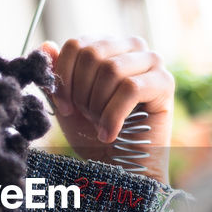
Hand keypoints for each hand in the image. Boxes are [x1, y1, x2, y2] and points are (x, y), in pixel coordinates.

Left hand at [42, 38, 173, 182]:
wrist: (119, 167)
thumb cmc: (94, 134)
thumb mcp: (67, 104)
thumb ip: (57, 75)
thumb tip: (46, 45)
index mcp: (107, 46)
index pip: (76, 44)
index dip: (64, 77)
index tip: (65, 107)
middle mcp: (131, 47)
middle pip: (92, 54)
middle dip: (82, 92)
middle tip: (87, 117)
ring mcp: (152, 62)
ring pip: (111, 69)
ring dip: (98, 104)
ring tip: (100, 124)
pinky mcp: (165, 82)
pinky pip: (131, 88)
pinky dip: (113, 115)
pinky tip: (109, 134)